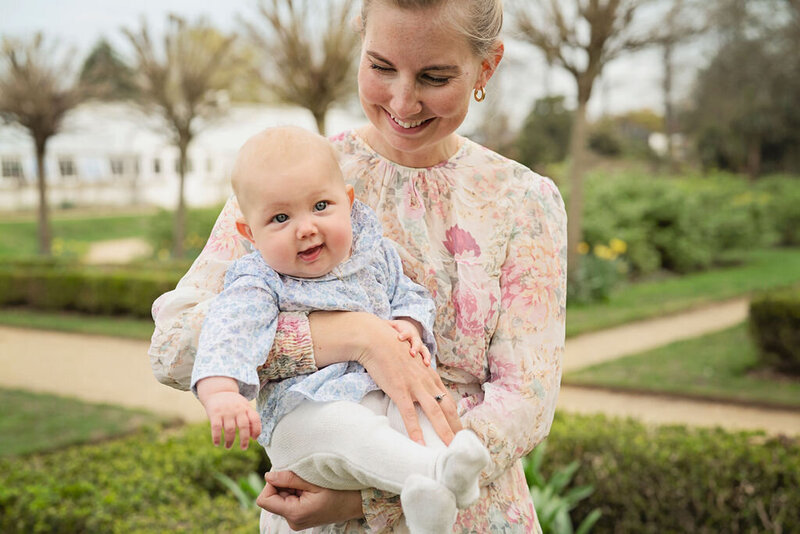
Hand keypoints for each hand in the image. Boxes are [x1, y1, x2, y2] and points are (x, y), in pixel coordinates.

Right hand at [197, 377, 260, 449]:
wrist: (218, 390)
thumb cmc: (234, 403)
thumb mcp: (244, 406)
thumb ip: (250, 418)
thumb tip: (254, 437)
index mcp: (246, 407)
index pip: (255, 419)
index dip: (257, 430)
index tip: (254, 439)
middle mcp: (237, 409)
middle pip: (243, 426)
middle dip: (244, 439)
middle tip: (244, 448)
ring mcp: (226, 411)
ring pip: (230, 430)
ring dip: (230, 441)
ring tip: (228, 447)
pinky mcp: (215, 413)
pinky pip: (216, 428)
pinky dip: (216, 437)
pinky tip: (217, 443)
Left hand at [257, 471, 362, 529]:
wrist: (357, 503)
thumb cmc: (339, 492)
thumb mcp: (314, 482)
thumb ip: (289, 479)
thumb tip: (268, 476)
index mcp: (294, 513)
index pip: (264, 500)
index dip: (270, 485)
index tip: (285, 475)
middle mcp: (293, 521)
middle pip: (273, 498)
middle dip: (283, 484)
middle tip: (302, 478)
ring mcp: (297, 520)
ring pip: (281, 499)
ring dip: (290, 487)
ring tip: (308, 484)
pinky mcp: (301, 517)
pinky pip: (289, 501)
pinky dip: (296, 492)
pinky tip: (310, 489)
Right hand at [359, 317, 461, 444]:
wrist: (376, 340)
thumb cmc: (391, 351)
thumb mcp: (410, 365)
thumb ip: (417, 378)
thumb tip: (417, 393)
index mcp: (430, 376)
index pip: (449, 400)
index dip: (456, 417)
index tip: (460, 431)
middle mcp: (427, 382)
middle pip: (447, 408)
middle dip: (456, 428)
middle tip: (463, 445)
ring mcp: (415, 386)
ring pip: (435, 412)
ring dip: (444, 432)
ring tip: (450, 449)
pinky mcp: (400, 390)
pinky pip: (410, 414)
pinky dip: (416, 430)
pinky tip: (420, 444)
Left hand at [388, 318, 430, 365]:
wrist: (406, 329)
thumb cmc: (395, 329)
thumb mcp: (390, 325)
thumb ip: (384, 326)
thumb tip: (372, 326)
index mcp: (406, 331)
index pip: (406, 332)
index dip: (404, 334)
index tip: (399, 337)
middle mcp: (414, 338)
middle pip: (416, 342)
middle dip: (415, 347)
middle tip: (412, 353)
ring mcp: (418, 346)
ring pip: (424, 350)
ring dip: (425, 356)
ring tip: (426, 363)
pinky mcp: (421, 352)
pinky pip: (426, 356)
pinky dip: (427, 361)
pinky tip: (427, 368)